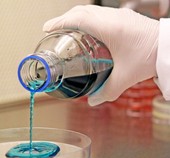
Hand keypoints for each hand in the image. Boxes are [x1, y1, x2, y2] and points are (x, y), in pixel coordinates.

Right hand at [43, 5, 158, 105]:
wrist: (168, 48)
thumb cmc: (149, 57)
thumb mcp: (124, 77)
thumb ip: (107, 91)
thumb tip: (93, 101)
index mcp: (109, 28)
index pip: (78, 19)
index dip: (59, 22)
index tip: (47, 28)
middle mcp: (113, 17)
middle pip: (81, 11)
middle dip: (64, 19)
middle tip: (53, 30)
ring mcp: (120, 15)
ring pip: (91, 10)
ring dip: (76, 18)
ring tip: (67, 30)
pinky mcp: (125, 18)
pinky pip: (101, 14)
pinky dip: (88, 19)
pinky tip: (87, 32)